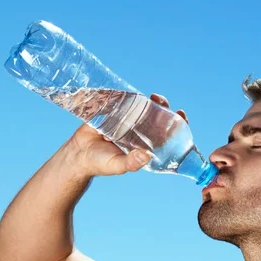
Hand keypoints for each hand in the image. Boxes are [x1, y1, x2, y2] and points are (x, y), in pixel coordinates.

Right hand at [66, 92, 188, 177]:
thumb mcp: (117, 165)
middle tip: (163, 102)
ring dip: (149, 100)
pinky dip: (129, 95)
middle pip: (156, 116)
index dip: (176, 124)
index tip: (182, 114)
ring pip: (142, 106)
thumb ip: (131, 163)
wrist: (78, 154)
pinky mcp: (113, 112)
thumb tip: (146, 156)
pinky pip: (124, 100)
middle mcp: (138, 131)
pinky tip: (133, 94)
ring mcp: (126, 120)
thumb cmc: (100, 163)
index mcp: (144, 144)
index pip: (165, 133)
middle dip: (163, 107)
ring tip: (152, 98)